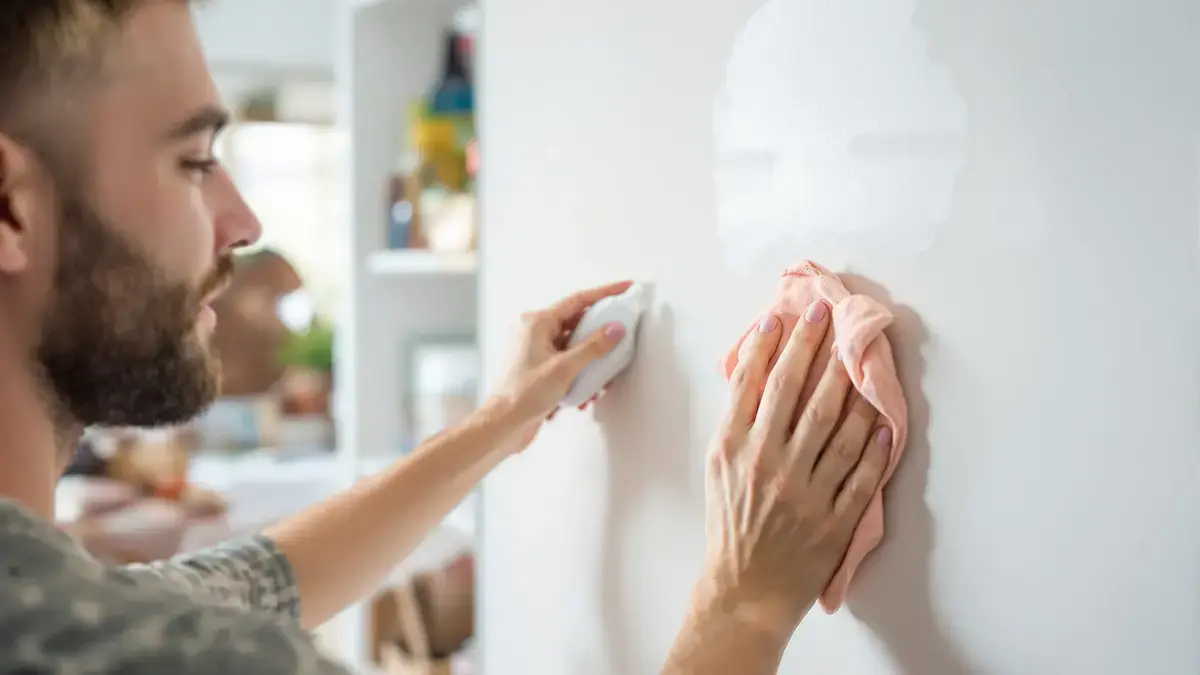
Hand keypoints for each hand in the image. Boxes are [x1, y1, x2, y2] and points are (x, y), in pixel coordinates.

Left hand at [489, 280, 632, 451]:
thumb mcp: (564, 369)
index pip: (577, 300)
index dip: (604, 293)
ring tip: (606, 373)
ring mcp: (538, 351)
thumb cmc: (523, 395)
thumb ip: (593, 347)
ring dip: (592, 359)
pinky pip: (569, 362)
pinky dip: (582, 373)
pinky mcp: (542, 369)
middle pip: (578, 322)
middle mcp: (536, 332)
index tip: (624, 288)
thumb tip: (615, 329)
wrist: (504, 425)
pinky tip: (589, 392)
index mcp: (537, 323)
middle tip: (623, 330)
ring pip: (575, 345)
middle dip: (601, 331)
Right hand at [701, 302, 890, 633]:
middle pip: (795, 392)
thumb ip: (736, 424)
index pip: (752, 384)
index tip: (782, 315)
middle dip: (812, 346)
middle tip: (827, 311)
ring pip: (835, 426)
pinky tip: (882, 419)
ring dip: (850, 384)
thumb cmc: (730, 525)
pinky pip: (860, 474)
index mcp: (733, 449)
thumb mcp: (718, 469)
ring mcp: (803, 491)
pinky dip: (873, 446)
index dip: (769, 345)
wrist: (744, 590)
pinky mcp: (833, 518)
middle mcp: (767, 463)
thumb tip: (755, 376)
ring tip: (860, 350)